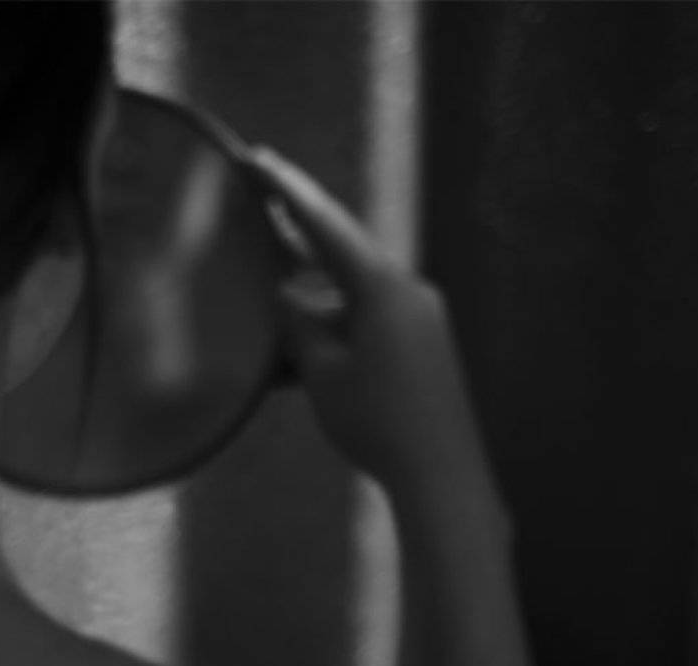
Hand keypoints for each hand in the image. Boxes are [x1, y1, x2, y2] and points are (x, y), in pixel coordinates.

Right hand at [245, 146, 499, 506]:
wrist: (442, 475)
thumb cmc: (378, 424)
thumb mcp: (321, 371)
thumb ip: (297, 325)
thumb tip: (286, 298)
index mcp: (383, 288)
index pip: (325, 225)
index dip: (286, 190)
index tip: (256, 158)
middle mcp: (409, 291)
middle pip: (341, 252)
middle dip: (296, 237)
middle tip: (258, 208)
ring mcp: (420, 317)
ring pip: (352, 290)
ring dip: (312, 292)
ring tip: (270, 294)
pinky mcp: (423, 345)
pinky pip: (367, 317)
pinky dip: (333, 320)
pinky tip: (305, 341)